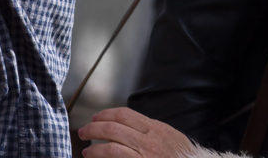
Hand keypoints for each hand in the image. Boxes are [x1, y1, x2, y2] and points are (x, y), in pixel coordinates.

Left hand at [78, 108, 196, 157]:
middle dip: (95, 128)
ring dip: (94, 147)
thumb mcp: (171, 137)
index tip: (97, 117)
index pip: (125, 114)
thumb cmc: (182, 157)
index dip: (107, 114)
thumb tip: (131, 126)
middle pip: (114, 128)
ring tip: (86, 149)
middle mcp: (148, 140)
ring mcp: (143, 155)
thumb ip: (153, 131)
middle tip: (84, 131)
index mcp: (156, 128)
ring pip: (111, 146)